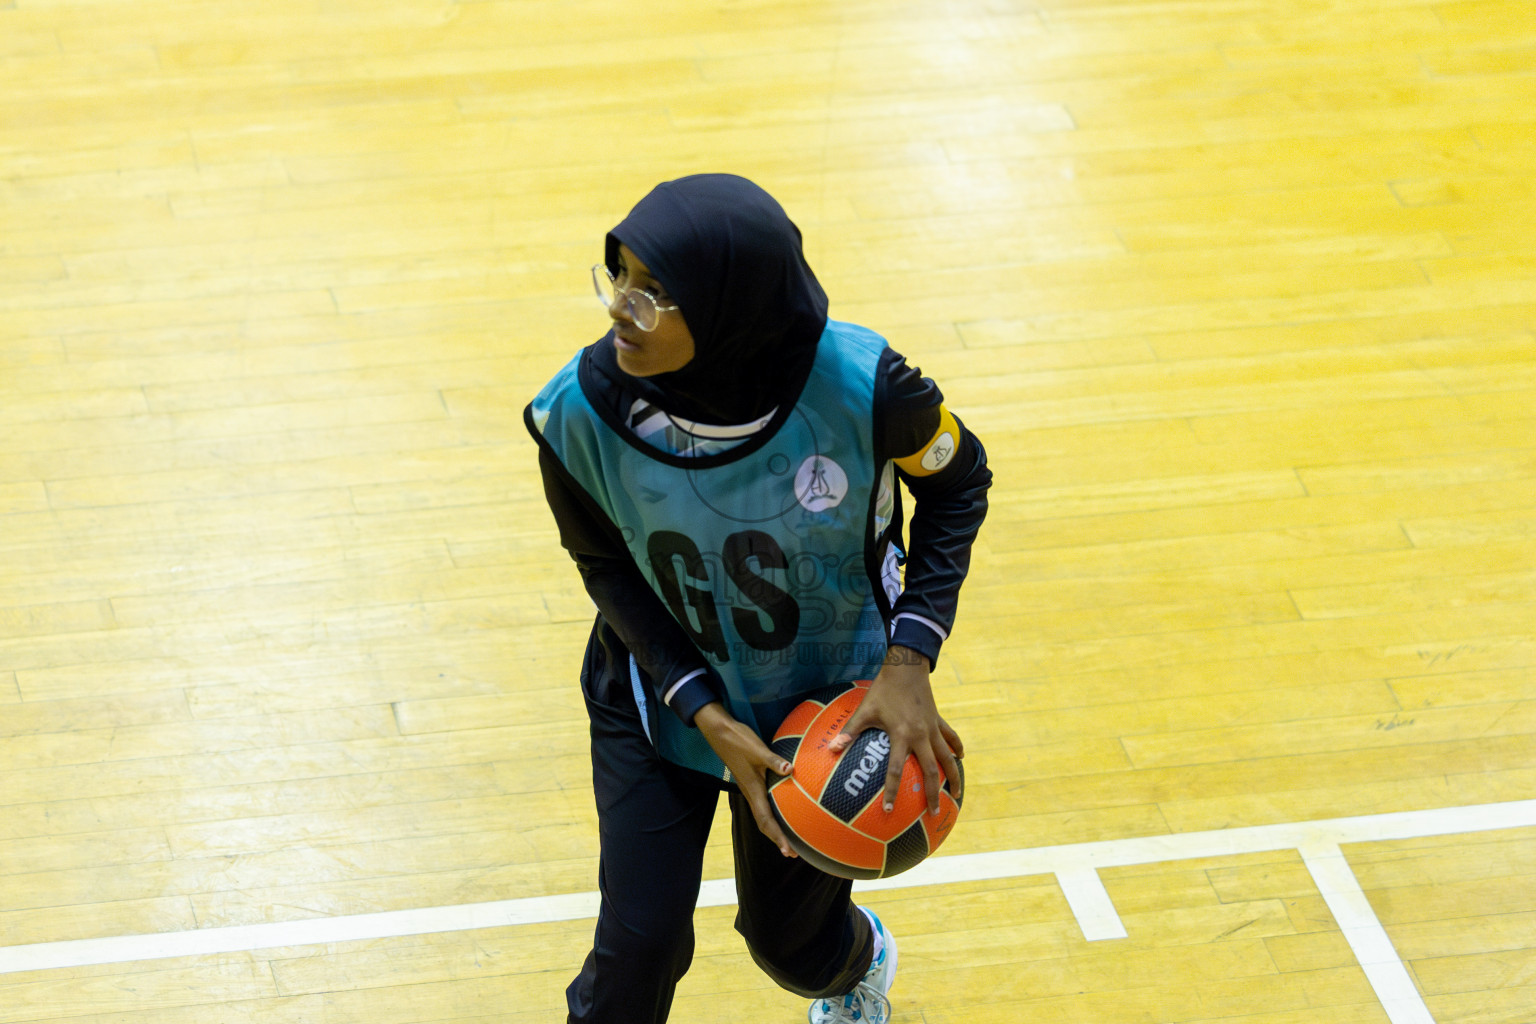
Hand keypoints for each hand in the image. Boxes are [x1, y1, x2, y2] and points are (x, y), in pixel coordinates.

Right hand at [694, 701, 798, 857]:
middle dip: (776, 838)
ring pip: (762, 814)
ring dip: (774, 828)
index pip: (765, 820)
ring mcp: (749, 788)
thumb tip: (790, 769)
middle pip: (764, 823)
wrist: (720, 732)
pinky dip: (772, 814)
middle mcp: (750, 792)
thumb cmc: (739, 740)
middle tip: (792, 852)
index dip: (777, 837)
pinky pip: (762, 804)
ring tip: (788, 838)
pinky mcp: (750, 781)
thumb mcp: (758, 749)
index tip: (787, 851)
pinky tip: (781, 810)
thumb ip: (774, 761)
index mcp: (753, 789)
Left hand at [828, 645, 963, 815]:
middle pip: (931, 771)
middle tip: (932, 813)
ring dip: (953, 776)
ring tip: (956, 793)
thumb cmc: (883, 689)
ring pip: (948, 757)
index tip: (888, 809)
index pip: (895, 770)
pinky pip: (951, 738)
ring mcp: (933, 728)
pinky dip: (956, 748)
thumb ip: (850, 731)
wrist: (907, 667)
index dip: (891, 791)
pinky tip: (960, 758)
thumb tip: (832, 749)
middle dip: (932, 793)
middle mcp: (921, 735)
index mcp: (901, 735)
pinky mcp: (938, 720)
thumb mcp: (865, 710)